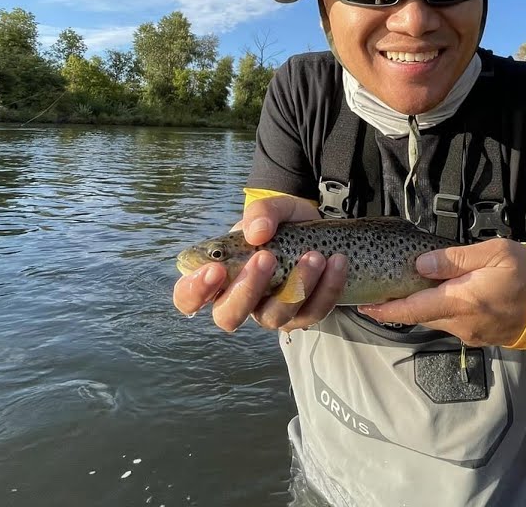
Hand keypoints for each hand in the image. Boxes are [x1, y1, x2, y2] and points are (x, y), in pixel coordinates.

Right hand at [171, 195, 348, 333]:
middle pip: (228, 317)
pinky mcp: (304, 316)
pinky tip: (337, 262)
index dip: (195, 290)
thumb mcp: (273, 208)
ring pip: (276, 316)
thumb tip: (257, 233)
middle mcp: (241, 301)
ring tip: (313, 255)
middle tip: (265, 258)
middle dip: (246, 290)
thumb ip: (261, 212)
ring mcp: (272, 313)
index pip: (188, 297)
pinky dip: (328, 287)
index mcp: (219, 276)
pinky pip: (314, 311)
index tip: (214, 269)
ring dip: (296, 285)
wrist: (321, 229)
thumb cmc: (282, 223)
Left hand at [356, 239, 525, 346]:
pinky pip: (452, 322)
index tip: (362, 306)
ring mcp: (470, 333)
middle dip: (398, 306)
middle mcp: (461, 323)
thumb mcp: (494, 253)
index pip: (411, 309)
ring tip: (409, 288)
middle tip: (379, 291)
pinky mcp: (480, 335)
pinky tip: (442, 295)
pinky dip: (441, 309)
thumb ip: (454, 258)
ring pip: (436, 319)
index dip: (384, 309)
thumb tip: (420, 265)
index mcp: (460, 302)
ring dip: (421, 306)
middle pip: (419, 315)